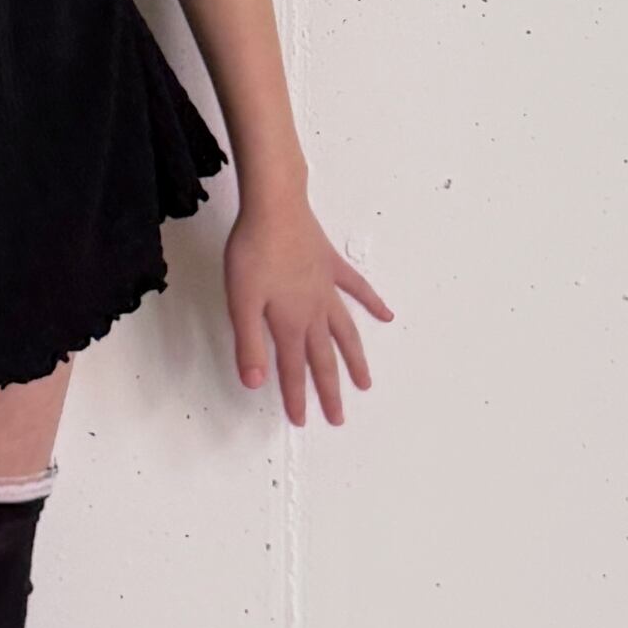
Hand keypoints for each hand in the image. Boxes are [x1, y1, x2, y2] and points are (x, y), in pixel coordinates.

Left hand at [223, 192, 391, 425]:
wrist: (274, 206)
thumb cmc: (252, 252)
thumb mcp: (241, 301)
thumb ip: (249, 343)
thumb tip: (256, 384)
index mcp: (289, 321)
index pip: (292, 368)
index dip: (297, 396)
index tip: (304, 420)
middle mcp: (313, 310)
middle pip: (323, 358)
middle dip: (329, 390)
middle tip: (338, 417)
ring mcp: (326, 287)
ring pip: (345, 331)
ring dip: (355, 358)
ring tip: (365, 382)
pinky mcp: (331, 265)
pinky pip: (357, 288)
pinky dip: (372, 303)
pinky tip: (386, 315)